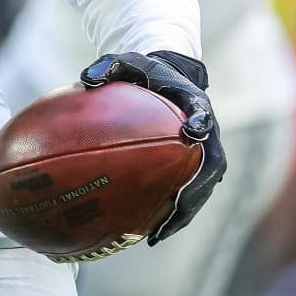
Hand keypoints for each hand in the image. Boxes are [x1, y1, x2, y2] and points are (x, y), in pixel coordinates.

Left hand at [80, 49, 226, 244]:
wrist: (173, 77)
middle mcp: (207, 132)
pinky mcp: (196, 167)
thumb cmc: (146, 72)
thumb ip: (108, 67)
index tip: (193, 132)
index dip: (201, 123)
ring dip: (184, 212)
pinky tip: (147, 233)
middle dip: (195, 190)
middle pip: (210, 167)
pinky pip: (187, 193)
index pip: (202, 113)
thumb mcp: (128, 62)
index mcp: (195, 103)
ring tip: (159, 234)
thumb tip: (86, 78)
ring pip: (201, 188)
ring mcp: (205, 153)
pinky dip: (171, 213)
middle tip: (176, 209)